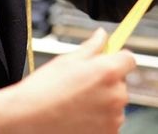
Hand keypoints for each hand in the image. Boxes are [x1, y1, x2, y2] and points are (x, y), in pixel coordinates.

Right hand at [0, 29, 135, 133]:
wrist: (28, 119)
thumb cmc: (45, 89)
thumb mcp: (67, 60)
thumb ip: (92, 46)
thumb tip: (103, 35)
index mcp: (108, 72)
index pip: (130, 59)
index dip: (118, 58)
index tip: (108, 61)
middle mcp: (116, 95)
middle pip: (121, 82)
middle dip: (108, 81)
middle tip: (83, 84)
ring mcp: (114, 118)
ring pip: (115, 104)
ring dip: (103, 102)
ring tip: (77, 103)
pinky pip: (110, 122)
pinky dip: (99, 120)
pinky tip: (79, 117)